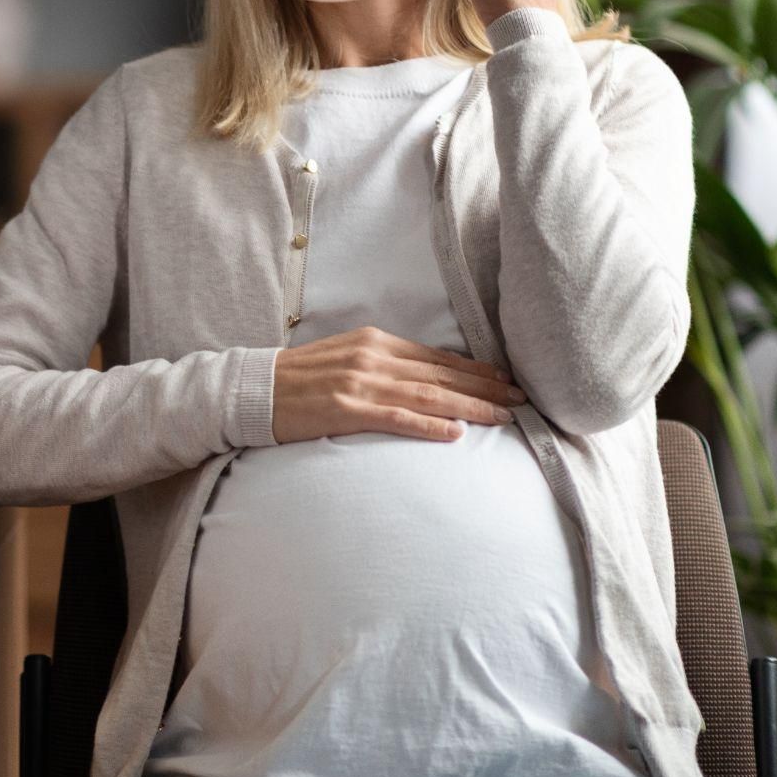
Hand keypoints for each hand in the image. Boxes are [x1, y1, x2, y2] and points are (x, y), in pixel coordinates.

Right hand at [272, 325, 526, 443]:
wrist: (255, 390)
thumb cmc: (300, 378)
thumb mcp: (345, 357)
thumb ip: (383, 364)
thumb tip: (424, 379)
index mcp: (375, 342)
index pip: (437, 358)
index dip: (476, 370)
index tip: (506, 380)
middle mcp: (373, 358)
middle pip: (441, 375)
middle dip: (486, 387)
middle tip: (521, 399)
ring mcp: (360, 384)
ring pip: (429, 396)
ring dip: (471, 407)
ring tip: (504, 417)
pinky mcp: (347, 410)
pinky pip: (397, 419)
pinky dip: (429, 426)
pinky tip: (456, 434)